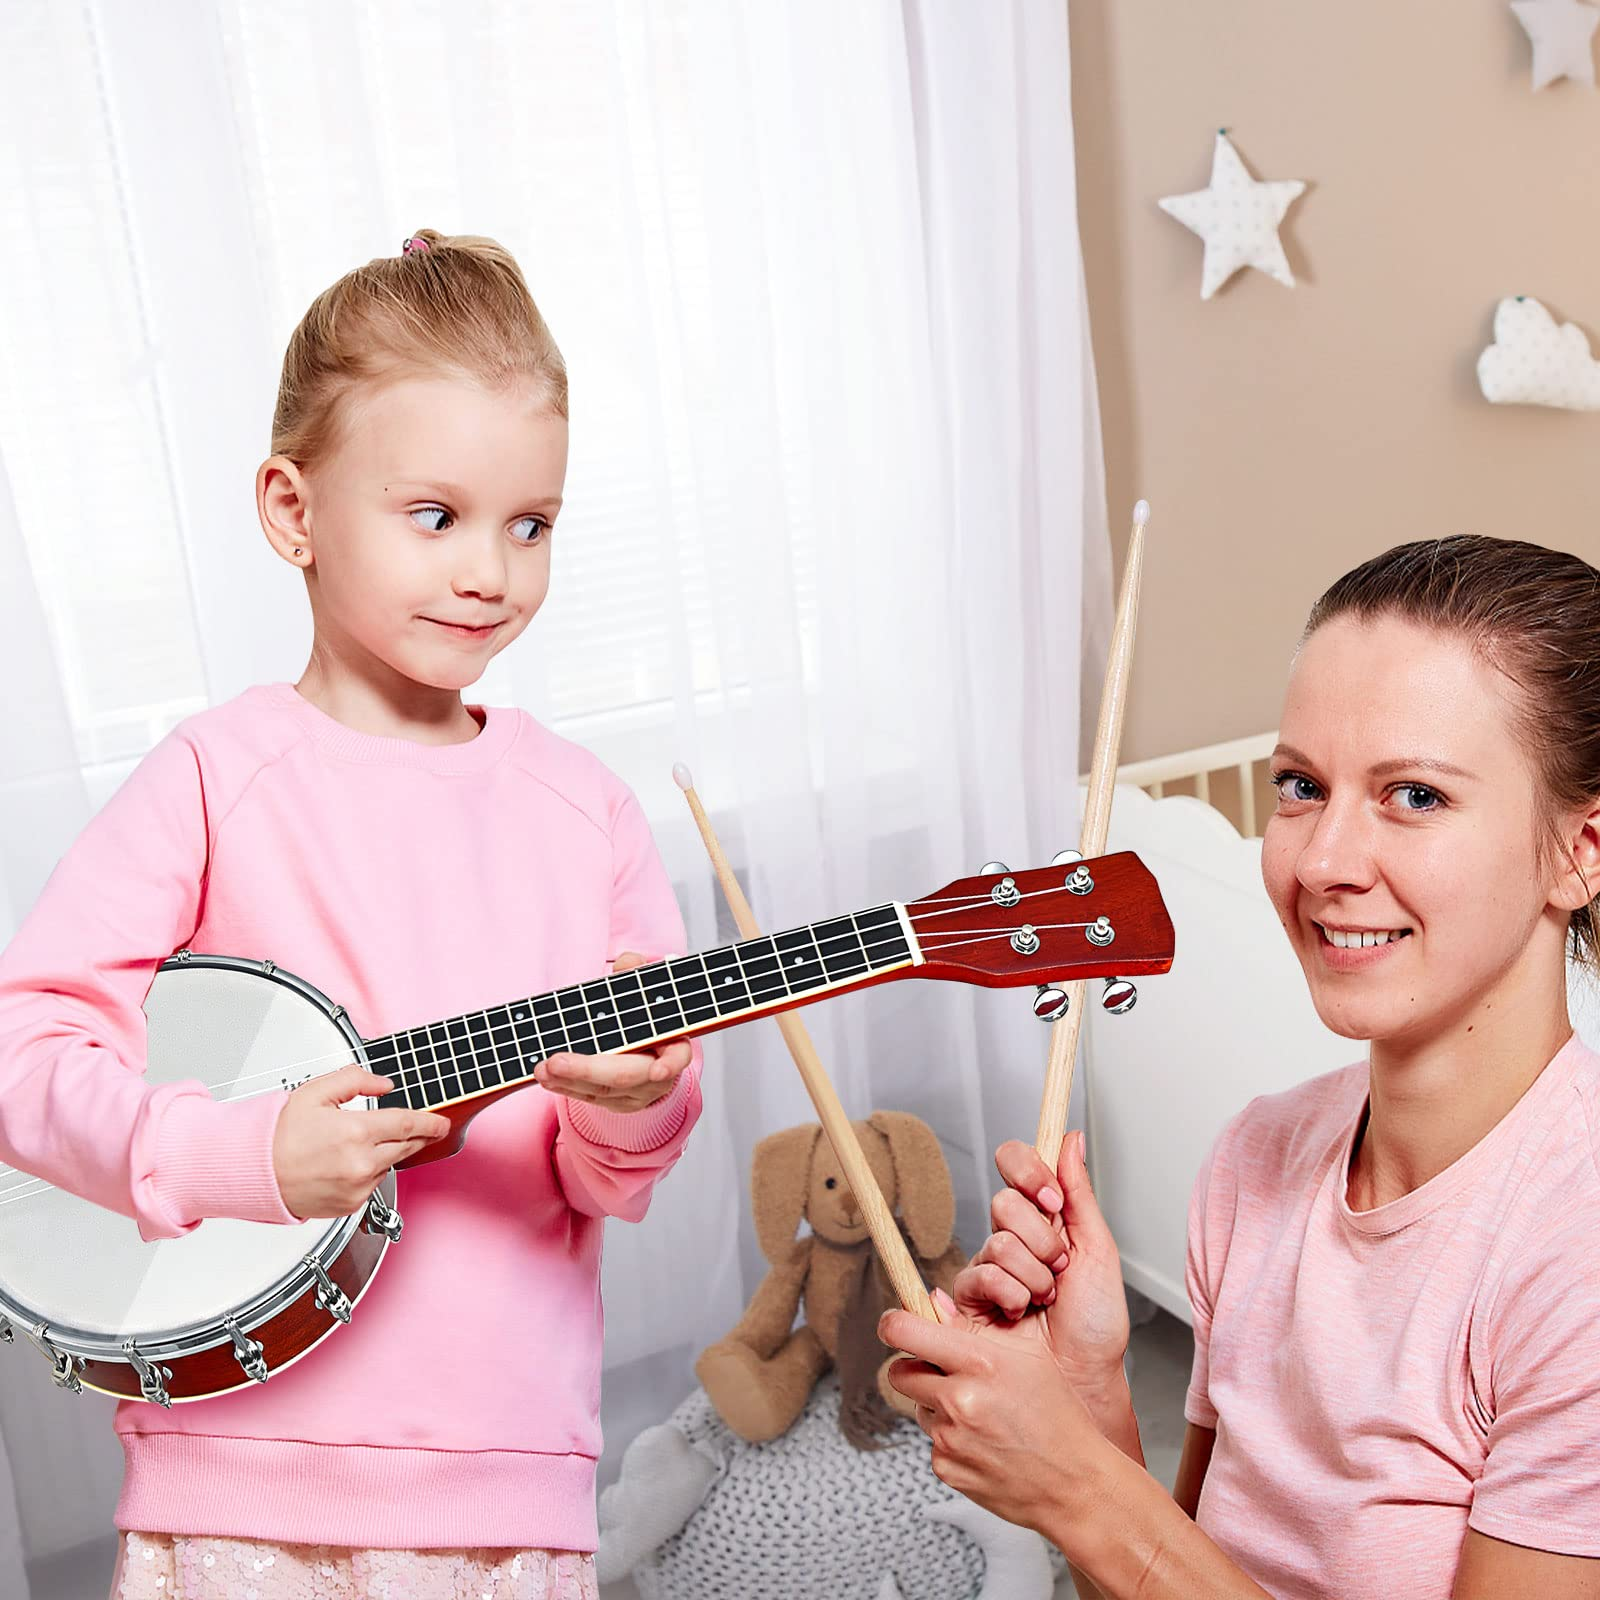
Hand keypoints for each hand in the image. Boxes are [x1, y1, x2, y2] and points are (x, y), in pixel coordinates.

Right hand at [273, 1063, 450, 1220]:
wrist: (252, 1172)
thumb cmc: (276, 1135)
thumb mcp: (315, 1092)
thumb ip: (355, 1080)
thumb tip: (383, 1085)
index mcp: (355, 1132)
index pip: (409, 1125)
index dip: (430, 1122)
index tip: (441, 1121)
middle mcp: (360, 1164)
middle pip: (406, 1146)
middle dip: (415, 1136)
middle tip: (416, 1127)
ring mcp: (356, 1188)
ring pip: (389, 1165)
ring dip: (386, 1152)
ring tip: (357, 1143)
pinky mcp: (349, 1206)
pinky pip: (372, 1185)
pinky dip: (369, 1172)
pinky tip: (347, 1163)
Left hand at [532, 951, 694, 1113]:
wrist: (651, 1049)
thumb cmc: (647, 1017)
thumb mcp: (646, 991)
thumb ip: (637, 975)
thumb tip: (627, 962)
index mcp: (673, 1045)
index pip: (678, 1057)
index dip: (670, 1064)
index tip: (659, 1071)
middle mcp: (658, 1074)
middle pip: (627, 1076)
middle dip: (588, 1070)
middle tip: (556, 1061)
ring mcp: (637, 1093)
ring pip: (603, 1091)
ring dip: (568, 1080)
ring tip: (541, 1067)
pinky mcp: (616, 1103)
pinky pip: (589, 1098)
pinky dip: (565, 1087)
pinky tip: (546, 1077)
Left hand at [880, 1290, 1111, 1536]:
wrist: (1075, 1485)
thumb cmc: (1059, 1415)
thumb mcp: (1028, 1356)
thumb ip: (974, 1328)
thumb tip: (932, 1301)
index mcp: (979, 1362)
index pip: (904, 1331)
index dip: (892, 1325)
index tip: (893, 1326)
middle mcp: (958, 1398)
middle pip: (899, 1372)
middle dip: (914, 1369)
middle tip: (941, 1373)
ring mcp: (949, 1437)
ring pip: (918, 1408)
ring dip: (937, 1407)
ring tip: (980, 1414)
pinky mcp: (946, 1468)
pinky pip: (933, 1443)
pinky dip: (951, 1440)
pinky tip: (985, 1443)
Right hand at [954, 1130, 1129, 1397]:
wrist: (1085, 1376)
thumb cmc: (1097, 1323)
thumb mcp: (1098, 1251)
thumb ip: (1078, 1193)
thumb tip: (1070, 1138)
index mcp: (1044, 1218)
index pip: (1015, 1164)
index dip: (1028, 1172)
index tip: (1052, 1199)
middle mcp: (1014, 1238)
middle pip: (1003, 1205)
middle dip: (1042, 1241)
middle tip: (1060, 1270)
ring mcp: (990, 1268)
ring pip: (996, 1243)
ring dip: (1032, 1277)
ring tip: (1046, 1301)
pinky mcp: (971, 1300)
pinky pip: (979, 1277)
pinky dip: (1010, 1295)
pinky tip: (1021, 1313)